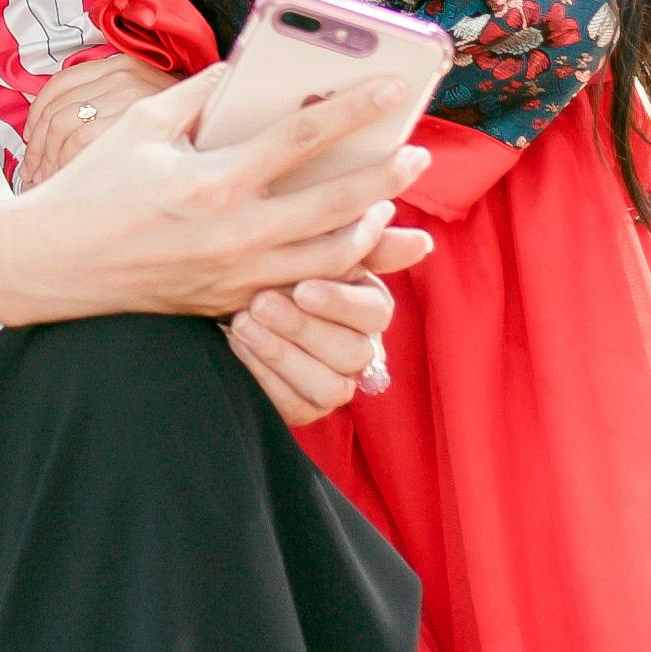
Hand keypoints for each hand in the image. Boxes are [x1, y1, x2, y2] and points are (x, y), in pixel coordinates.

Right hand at [0, 67, 431, 328]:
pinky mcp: (230, 303)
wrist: (51, 266)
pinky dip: (333, 269)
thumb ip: (200, 95)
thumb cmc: (92, 188)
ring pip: (330, 261)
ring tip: (391, 207)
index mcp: (212, 181)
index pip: (302, 139)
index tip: (394, 88)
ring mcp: (235, 277)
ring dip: (371, 233)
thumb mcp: (142, 127)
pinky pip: (299, 288)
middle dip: (387, 179)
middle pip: (336, 207)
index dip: (355, 110)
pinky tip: (350, 249)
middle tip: (418, 154)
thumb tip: (246, 69)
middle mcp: (233, 234)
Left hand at [227, 236, 429, 426]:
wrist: (227, 290)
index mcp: (369, 307)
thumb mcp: (316, 244)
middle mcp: (360, 350)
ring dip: (282, 354)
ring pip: (328, 386)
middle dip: (303, 328)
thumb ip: (368, 242)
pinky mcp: (303, 409)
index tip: (302, 288)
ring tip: (243, 324)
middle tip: (260, 303)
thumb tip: (423, 242)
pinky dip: (265, 377)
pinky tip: (239, 347)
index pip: (376, 312)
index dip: (340, 303)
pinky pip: (295, 406)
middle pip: (352, 352)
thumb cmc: (279, 264)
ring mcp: (334, 384)